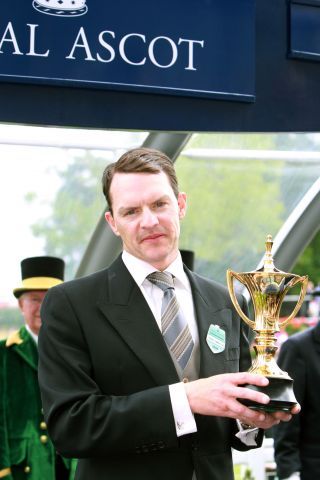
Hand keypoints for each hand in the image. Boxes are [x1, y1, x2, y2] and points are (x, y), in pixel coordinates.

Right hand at [184, 372, 299, 427]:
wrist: (192, 396)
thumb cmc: (206, 386)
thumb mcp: (220, 378)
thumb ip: (233, 381)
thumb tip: (248, 382)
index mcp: (226, 379)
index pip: (243, 377)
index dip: (255, 378)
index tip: (265, 381)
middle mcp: (226, 389)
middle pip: (244, 393)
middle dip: (256, 397)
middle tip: (266, 400)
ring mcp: (225, 401)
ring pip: (241, 408)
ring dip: (253, 412)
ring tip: (262, 415)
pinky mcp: (223, 411)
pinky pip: (236, 415)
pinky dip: (245, 418)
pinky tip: (252, 420)